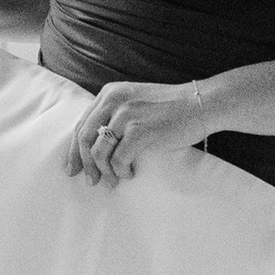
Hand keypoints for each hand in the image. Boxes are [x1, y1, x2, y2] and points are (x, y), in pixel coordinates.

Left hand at [64, 78, 213, 184]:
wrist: (201, 104)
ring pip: (99, 152)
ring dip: (105, 172)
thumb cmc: (172, 109)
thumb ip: (115, 116)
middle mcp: (114, 100)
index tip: (73, 168)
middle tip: (90, 181)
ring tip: (113, 181)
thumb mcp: (136, 103)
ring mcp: (126, 115)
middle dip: (84, 164)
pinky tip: (131, 173)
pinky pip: (118, 160)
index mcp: (110, 93)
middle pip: (84, 139)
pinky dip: (122, 171)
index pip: (82, 124)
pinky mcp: (139, 130)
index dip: (74, 150)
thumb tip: (95, 148)